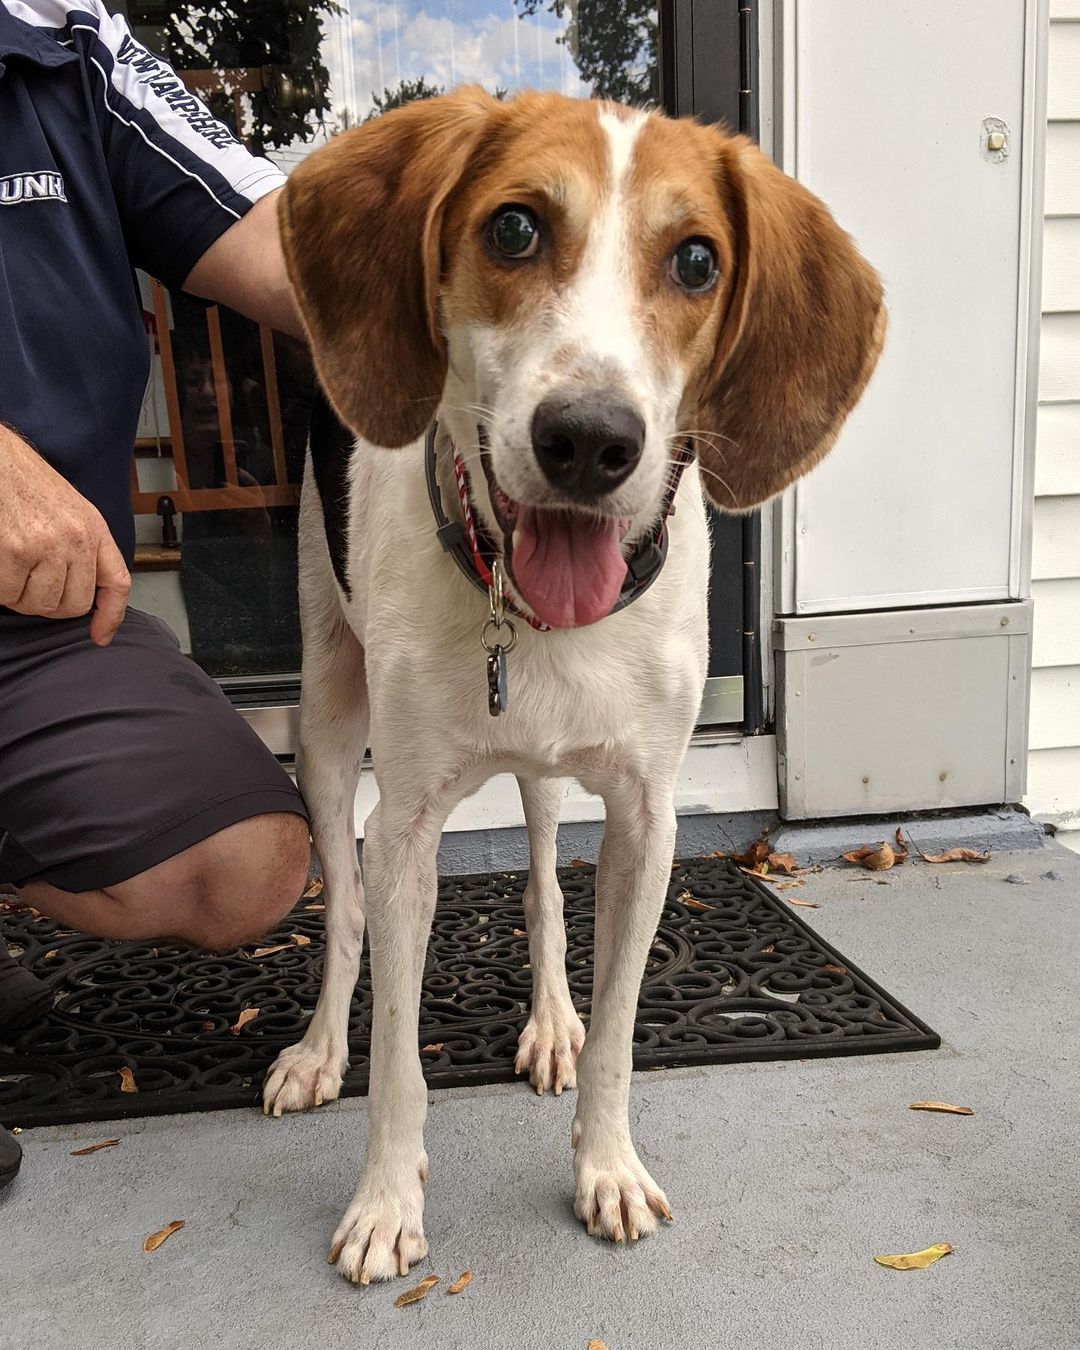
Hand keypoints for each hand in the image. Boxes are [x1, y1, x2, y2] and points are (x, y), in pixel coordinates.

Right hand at [0, 425, 130, 644]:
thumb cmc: (26, 483)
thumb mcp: (71, 510)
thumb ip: (82, 548)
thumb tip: (82, 592)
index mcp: (94, 529)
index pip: (117, 582)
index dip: (110, 616)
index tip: (100, 636)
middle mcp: (75, 539)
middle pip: (72, 605)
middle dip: (48, 603)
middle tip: (30, 581)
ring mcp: (45, 546)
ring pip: (38, 605)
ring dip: (20, 596)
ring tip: (12, 567)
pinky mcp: (13, 552)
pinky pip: (7, 595)